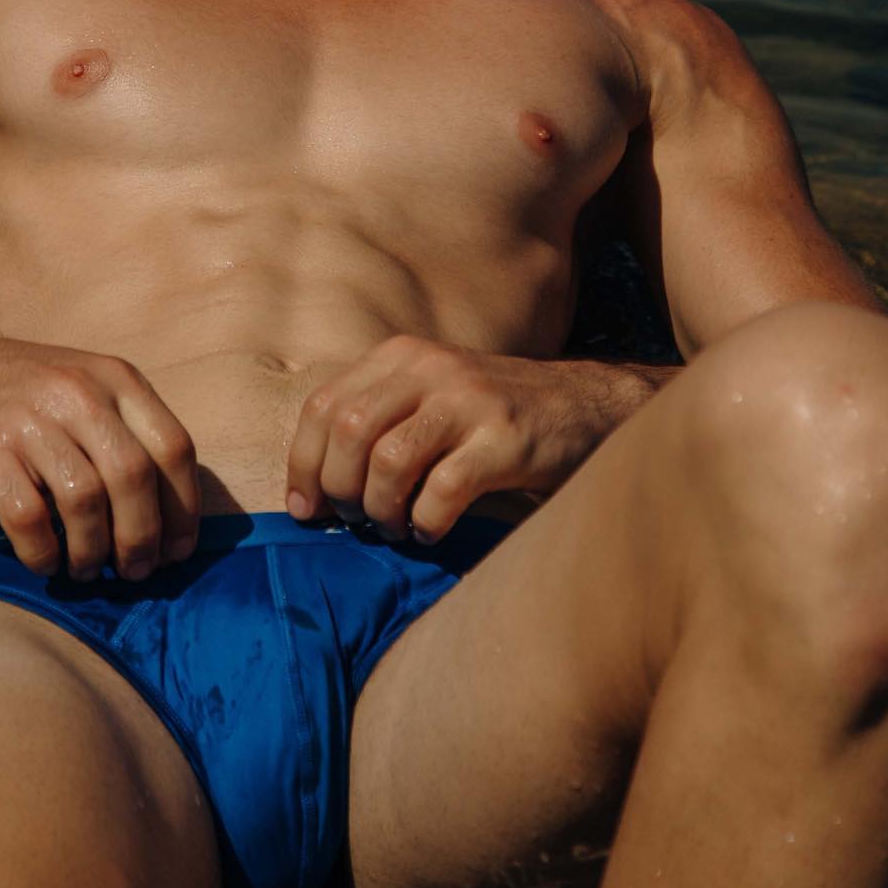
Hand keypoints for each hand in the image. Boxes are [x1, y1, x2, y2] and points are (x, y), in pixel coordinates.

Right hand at [0, 330, 199, 581]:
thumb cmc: (24, 391)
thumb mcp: (87, 385)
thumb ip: (127, 433)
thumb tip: (169, 519)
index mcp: (115, 378)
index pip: (173, 447)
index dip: (184, 509)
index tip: (178, 550)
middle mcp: (79, 393)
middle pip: (134, 478)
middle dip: (142, 538)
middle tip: (137, 571)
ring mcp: (30, 421)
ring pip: (85, 501)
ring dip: (93, 551)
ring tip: (88, 569)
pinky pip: (29, 518)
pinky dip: (43, 552)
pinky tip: (45, 561)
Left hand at [284, 334, 597, 543]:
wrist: (584, 406)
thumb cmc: (492, 416)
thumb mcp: (429, 396)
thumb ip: (378, 420)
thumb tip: (312, 490)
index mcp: (401, 357)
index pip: (323, 405)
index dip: (303, 464)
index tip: (306, 509)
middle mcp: (431, 369)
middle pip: (348, 431)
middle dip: (340, 489)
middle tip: (356, 520)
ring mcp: (470, 401)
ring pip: (388, 462)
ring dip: (381, 510)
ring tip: (395, 526)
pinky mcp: (506, 439)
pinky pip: (442, 491)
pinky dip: (426, 523)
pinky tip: (432, 530)